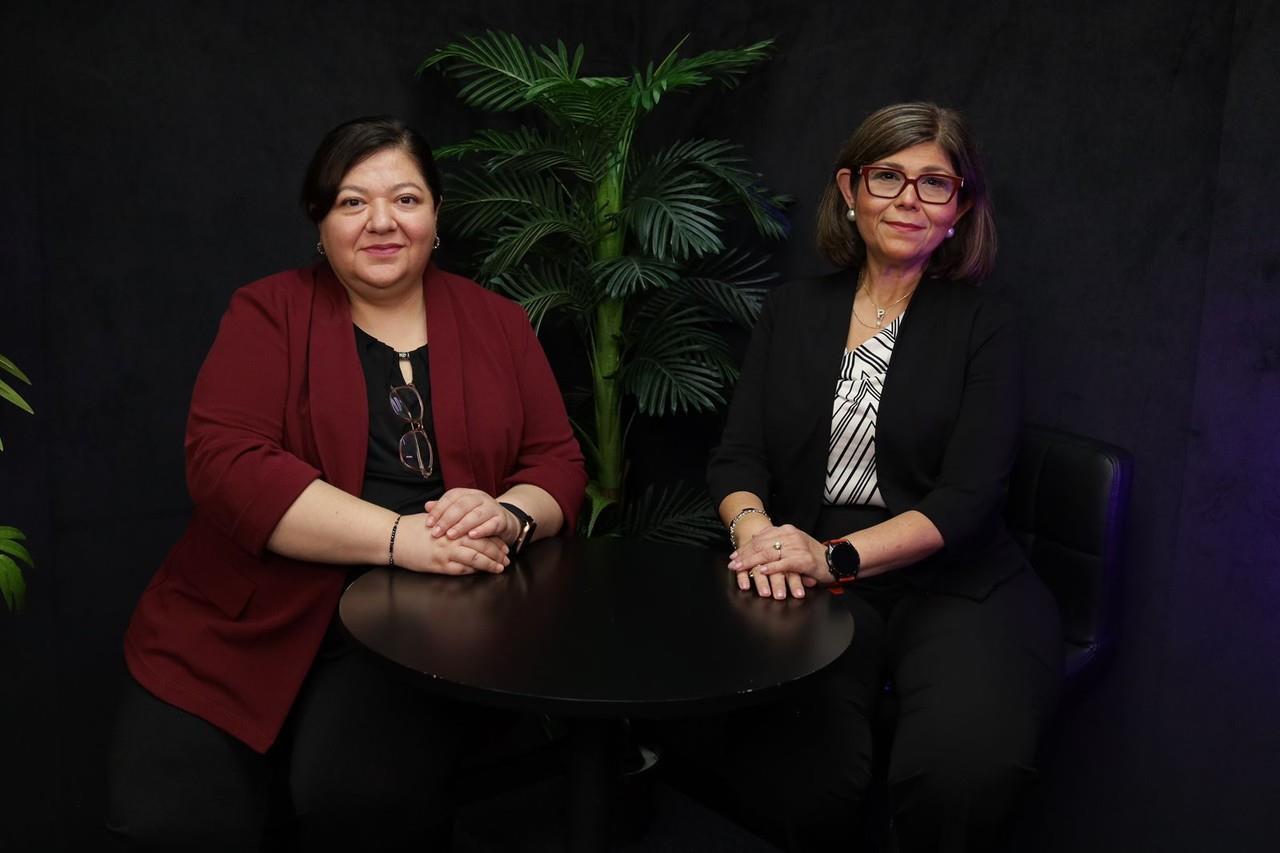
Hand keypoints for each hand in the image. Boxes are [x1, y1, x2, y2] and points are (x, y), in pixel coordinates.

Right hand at [393, 513, 509, 574]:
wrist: (393, 538)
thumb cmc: (412, 527)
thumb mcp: (434, 519)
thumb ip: (451, 521)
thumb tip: (465, 523)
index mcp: (453, 526)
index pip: (480, 532)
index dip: (494, 539)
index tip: (503, 545)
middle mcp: (452, 539)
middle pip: (482, 545)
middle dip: (497, 553)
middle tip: (507, 559)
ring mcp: (446, 552)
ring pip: (475, 558)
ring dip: (490, 564)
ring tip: (500, 568)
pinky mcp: (439, 565)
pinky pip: (461, 569)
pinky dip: (473, 571)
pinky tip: (482, 573)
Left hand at [424, 488, 517, 543]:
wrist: (503, 522)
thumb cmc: (475, 518)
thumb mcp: (460, 512)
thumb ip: (444, 509)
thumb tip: (427, 506)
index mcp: (467, 493)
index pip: (450, 498)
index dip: (438, 510)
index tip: (428, 524)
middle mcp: (480, 497)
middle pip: (462, 505)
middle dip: (447, 520)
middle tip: (437, 532)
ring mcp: (492, 507)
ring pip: (476, 514)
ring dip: (462, 525)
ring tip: (451, 535)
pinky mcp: (502, 519)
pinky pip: (492, 524)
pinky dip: (482, 530)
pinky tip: (472, 536)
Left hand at [728, 523, 830, 598]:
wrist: (834, 559)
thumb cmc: (811, 553)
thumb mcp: (792, 541)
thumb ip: (774, 538)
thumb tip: (754, 537)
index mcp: (786, 530)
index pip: (760, 538)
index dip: (745, 547)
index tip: (734, 556)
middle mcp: (790, 535)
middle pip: (761, 545)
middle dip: (745, 555)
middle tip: (733, 564)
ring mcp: (797, 547)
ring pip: (769, 554)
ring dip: (752, 562)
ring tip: (741, 568)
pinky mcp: (803, 560)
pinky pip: (783, 564)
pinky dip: (771, 568)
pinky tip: (762, 571)